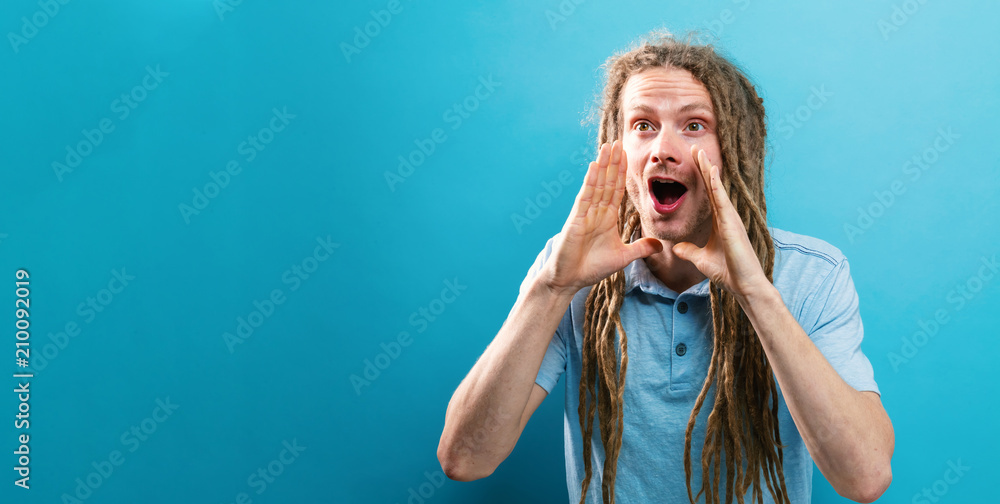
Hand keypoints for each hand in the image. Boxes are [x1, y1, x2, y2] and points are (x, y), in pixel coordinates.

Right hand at [540, 140, 662, 294]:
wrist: (570, 279)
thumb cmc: (591, 267)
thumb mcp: (623, 257)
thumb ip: (640, 248)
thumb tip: (660, 245)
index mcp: (606, 217)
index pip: (617, 190)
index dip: (623, 173)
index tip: (628, 155)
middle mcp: (596, 211)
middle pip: (607, 181)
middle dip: (613, 162)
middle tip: (619, 142)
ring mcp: (585, 213)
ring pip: (597, 184)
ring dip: (603, 165)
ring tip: (608, 146)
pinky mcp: (576, 219)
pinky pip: (585, 196)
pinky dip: (590, 181)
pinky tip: (595, 166)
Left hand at [671, 145, 770, 300]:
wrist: (743, 286)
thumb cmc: (728, 272)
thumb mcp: (700, 259)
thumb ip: (688, 251)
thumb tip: (676, 247)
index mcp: (720, 222)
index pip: (708, 194)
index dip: (700, 177)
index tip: (693, 161)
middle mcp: (726, 216)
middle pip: (713, 186)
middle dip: (704, 167)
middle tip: (695, 148)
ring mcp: (730, 219)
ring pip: (717, 189)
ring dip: (708, 170)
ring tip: (700, 153)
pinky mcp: (732, 224)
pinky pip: (722, 201)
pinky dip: (716, 186)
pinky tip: (710, 173)